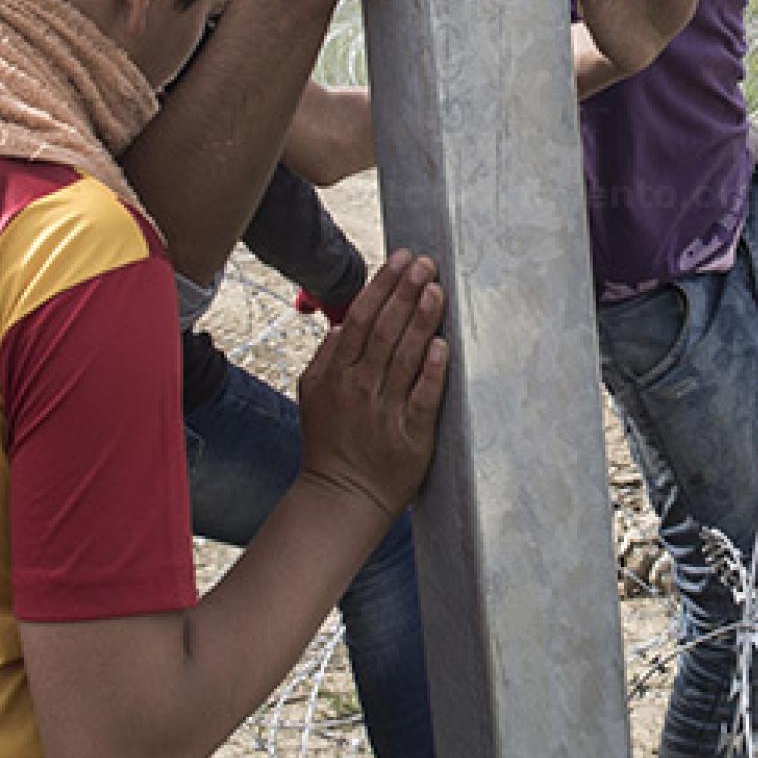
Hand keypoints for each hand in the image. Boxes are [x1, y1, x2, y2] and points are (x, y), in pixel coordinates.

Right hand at [293, 251, 448, 519]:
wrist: (341, 497)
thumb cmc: (331, 444)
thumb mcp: (314, 396)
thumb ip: (327, 359)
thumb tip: (343, 324)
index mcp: (336, 374)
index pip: (362, 318)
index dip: (383, 285)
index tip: (401, 259)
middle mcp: (360, 387)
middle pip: (385, 330)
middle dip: (406, 291)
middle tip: (425, 264)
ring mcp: (385, 411)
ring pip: (406, 356)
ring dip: (421, 320)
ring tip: (436, 290)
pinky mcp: (411, 435)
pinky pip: (423, 397)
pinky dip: (432, 370)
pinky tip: (443, 345)